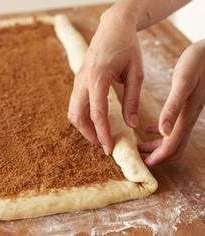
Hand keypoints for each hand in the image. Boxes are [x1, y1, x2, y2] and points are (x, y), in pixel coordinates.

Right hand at [68, 6, 143, 154]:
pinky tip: (95, 119)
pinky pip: (76, 103)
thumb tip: (131, 124)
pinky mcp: (79, 80)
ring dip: (84, 126)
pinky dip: (83, 116)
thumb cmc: (127, 46)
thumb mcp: (136, 73)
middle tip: (103, 144)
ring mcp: (78, 80)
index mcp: (97, 78)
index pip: (97, 114)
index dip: (103, 134)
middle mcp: (82, 80)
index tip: (109, 149)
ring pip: (73, 111)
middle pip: (77, 116)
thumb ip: (132, 100)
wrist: (113, 26)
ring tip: (99, 134)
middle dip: (88, 134)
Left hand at [139, 39, 204, 166]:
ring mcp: (187, 114)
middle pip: (173, 147)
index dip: (157, 158)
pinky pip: (172, 127)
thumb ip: (173, 107)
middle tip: (139, 158)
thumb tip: (162, 131)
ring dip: (155, 146)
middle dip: (156, 156)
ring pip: (171, 139)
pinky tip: (146, 130)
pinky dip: (157, 133)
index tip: (143, 165)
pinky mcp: (185, 107)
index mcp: (185, 116)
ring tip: (139, 146)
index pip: (171, 146)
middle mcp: (187, 118)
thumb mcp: (182, 83)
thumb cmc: (198, 63)